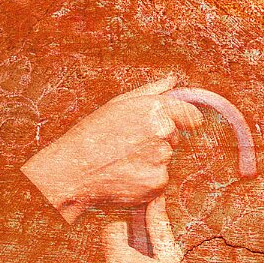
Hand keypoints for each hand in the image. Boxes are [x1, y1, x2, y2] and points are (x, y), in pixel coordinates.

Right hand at [20, 74, 203, 222]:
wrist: (72, 171)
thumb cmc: (91, 135)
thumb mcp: (118, 104)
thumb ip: (151, 91)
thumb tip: (173, 80)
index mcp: (156, 108)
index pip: (191, 116)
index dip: (183, 121)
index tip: (175, 127)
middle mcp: (163, 132)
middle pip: (174, 139)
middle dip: (158, 141)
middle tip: (128, 145)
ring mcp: (161, 158)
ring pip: (164, 160)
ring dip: (150, 162)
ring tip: (122, 161)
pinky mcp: (157, 183)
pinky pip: (159, 180)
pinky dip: (145, 181)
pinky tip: (125, 176)